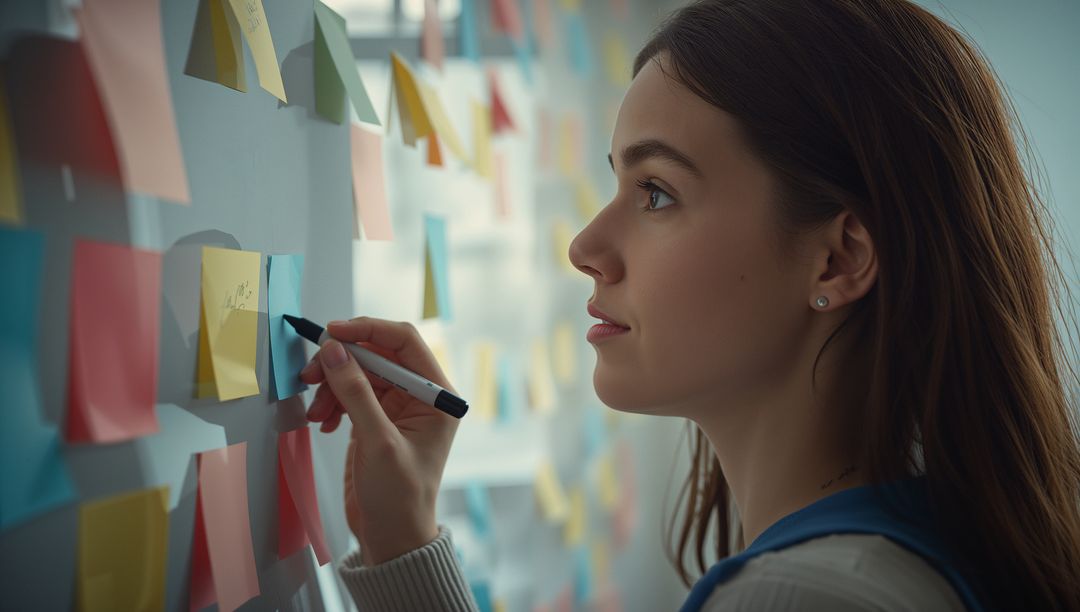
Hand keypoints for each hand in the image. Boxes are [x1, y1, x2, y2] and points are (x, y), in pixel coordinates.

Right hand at [299, 318, 459, 565]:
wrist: (391, 538)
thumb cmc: (399, 498)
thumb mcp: (378, 442)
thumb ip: (356, 393)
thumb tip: (334, 350)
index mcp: (437, 396)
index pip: (404, 342)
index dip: (368, 330)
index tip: (332, 333)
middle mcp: (420, 397)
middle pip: (376, 355)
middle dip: (341, 362)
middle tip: (309, 374)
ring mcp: (396, 408)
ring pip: (358, 374)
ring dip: (331, 385)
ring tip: (316, 412)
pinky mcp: (375, 421)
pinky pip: (349, 395)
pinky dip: (332, 402)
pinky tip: (323, 422)